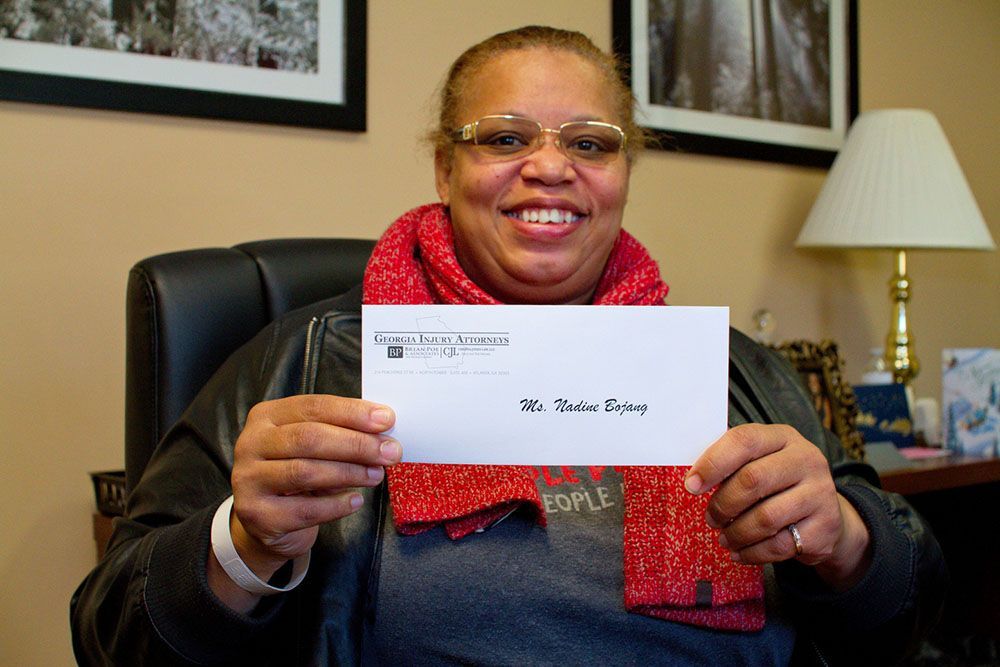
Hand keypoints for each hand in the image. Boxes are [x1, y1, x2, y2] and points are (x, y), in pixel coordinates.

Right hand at [209, 395, 400, 609]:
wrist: (265, 520)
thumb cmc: (296, 472)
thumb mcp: (311, 446)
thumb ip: (339, 433)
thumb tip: (383, 433)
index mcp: (266, 416)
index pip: (313, 407)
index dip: (352, 412)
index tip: (386, 419)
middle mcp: (251, 444)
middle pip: (309, 438)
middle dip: (356, 444)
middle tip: (389, 452)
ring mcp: (249, 480)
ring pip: (305, 472)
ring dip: (349, 473)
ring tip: (376, 475)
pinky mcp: (257, 515)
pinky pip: (305, 510)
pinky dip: (336, 505)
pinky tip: (356, 501)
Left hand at [685, 424, 870, 590]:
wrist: (825, 514)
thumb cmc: (778, 484)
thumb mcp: (760, 462)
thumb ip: (731, 464)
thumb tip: (694, 480)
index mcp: (783, 437)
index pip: (744, 441)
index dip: (713, 463)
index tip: (691, 485)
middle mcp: (806, 460)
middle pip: (752, 480)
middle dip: (723, 504)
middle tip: (710, 518)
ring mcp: (820, 493)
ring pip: (766, 517)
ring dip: (735, 532)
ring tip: (724, 538)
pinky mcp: (826, 527)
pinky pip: (779, 545)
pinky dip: (752, 553)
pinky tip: (739, 552)